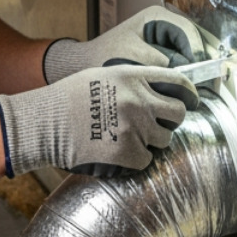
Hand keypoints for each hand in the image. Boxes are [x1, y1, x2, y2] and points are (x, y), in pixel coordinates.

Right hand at [0, 64, 199, 176]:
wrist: (44, 124)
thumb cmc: (69, 99)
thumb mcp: (104, 76)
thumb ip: (135, 80)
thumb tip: (164, 88)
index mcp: (134, 77)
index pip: (178, 83)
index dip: (189, 93)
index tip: (191, 100)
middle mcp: (139, 100)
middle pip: (178, 113)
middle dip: (171, 120)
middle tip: (157, 125)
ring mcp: (135, 128)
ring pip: (164, 140)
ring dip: (151, 141)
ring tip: (125, 137)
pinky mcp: (128, 153)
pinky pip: (147, 160)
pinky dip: (135, 159)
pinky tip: (116, 151)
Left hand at [42, 6, 204, 81]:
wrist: (85, 67)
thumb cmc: (105, 59)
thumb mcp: (134, 60)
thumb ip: (160, 65)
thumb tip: (185, 78)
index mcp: (157, 18)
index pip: (189, 33)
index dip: (199, 55)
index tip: (201, 77)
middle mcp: (166, 26)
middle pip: (195, 44)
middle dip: (200, 66)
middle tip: (206, 87)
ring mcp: (166, 41)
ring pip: (191, 57)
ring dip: (195, 74)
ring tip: (196, 93)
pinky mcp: (164, 56)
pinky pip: (182, 67)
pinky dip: (185, 79)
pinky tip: (185, 93)